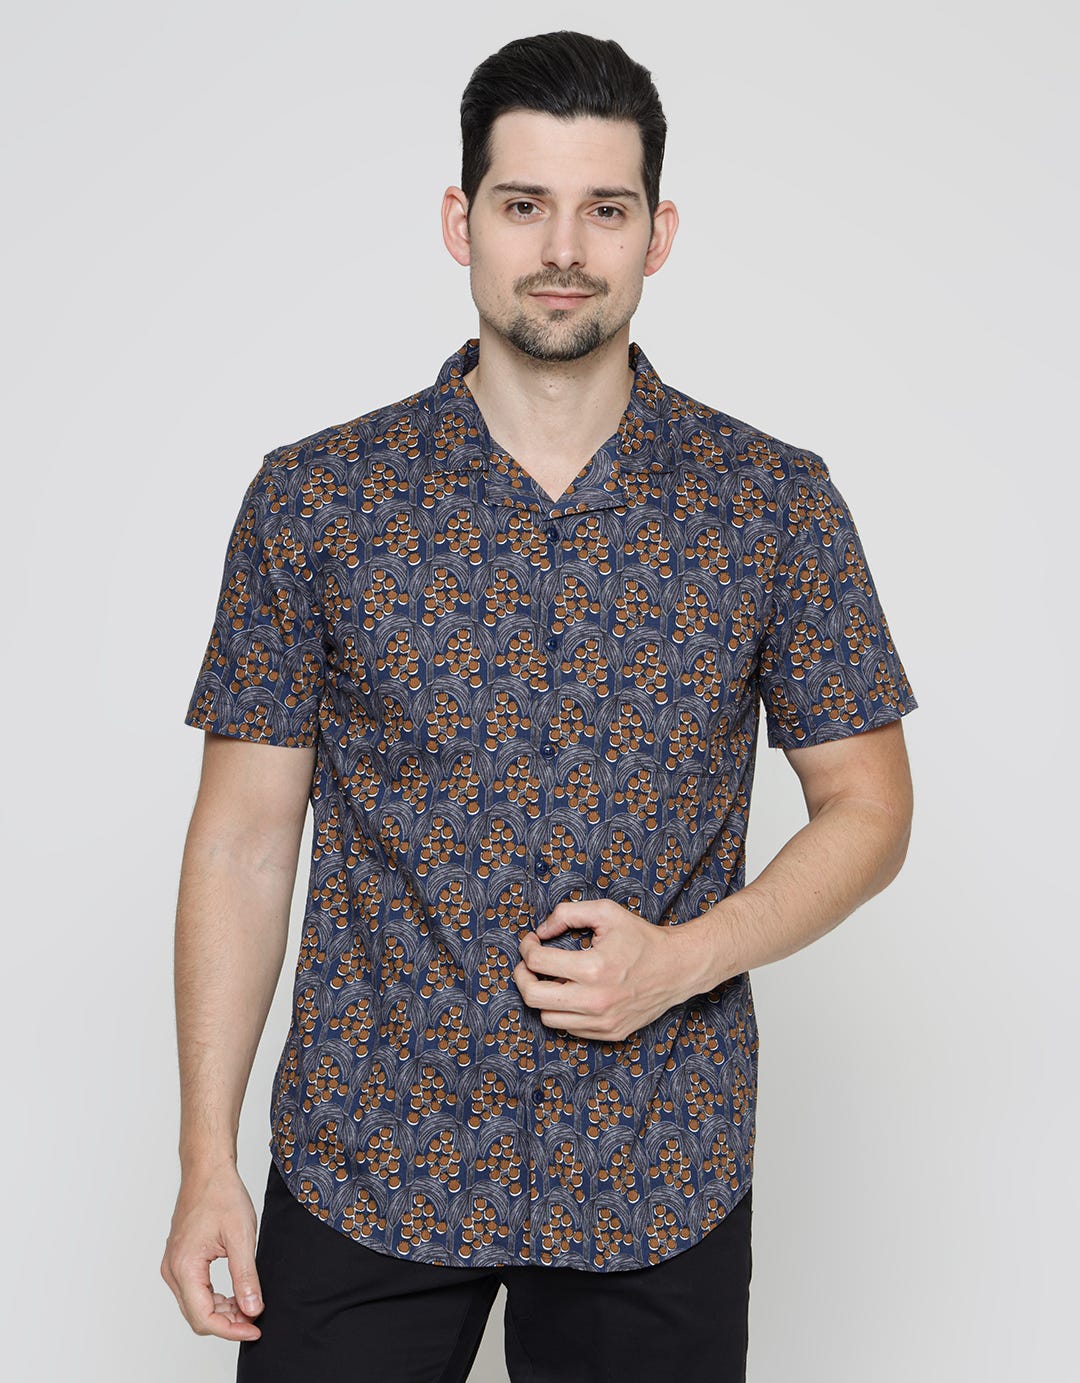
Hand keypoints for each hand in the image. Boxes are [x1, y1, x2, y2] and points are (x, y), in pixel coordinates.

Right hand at [160, 1164, 263, 1341]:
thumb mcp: (241, 1236)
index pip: (204, 1316)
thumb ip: (246, 1276)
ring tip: (249, 1304)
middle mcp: (172, 1270)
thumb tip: (252, 1309)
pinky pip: (194, 1291)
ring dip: (222, 1311)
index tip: (255, 1328)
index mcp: (184, 1266)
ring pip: (195, 1305)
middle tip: (255, 1319)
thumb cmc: (221, 1194)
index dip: (231, 1330)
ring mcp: (173, 1265)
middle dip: (227, 1323)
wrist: (208, 1169)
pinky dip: (214, 1298)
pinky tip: (235, 1293)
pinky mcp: (179, 1260)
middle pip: (197, 1315)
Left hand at [512, 900, 694, 1040]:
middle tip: (528, 964)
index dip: (526, 948)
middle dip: (522, 976)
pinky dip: (564, 1011)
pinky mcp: (610, 1033)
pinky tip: (572, 992)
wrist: (677, 967)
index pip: (537, 963)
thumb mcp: (606, 912)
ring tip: (551, 978)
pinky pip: (569, 1028)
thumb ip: (567, 913)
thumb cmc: (641, 938)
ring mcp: (602, 1021)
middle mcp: (595, 1000)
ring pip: (547, 1017)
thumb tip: (541, 930)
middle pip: (533, 996)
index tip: (532, 941)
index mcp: (593, 968)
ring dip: (543, 996)